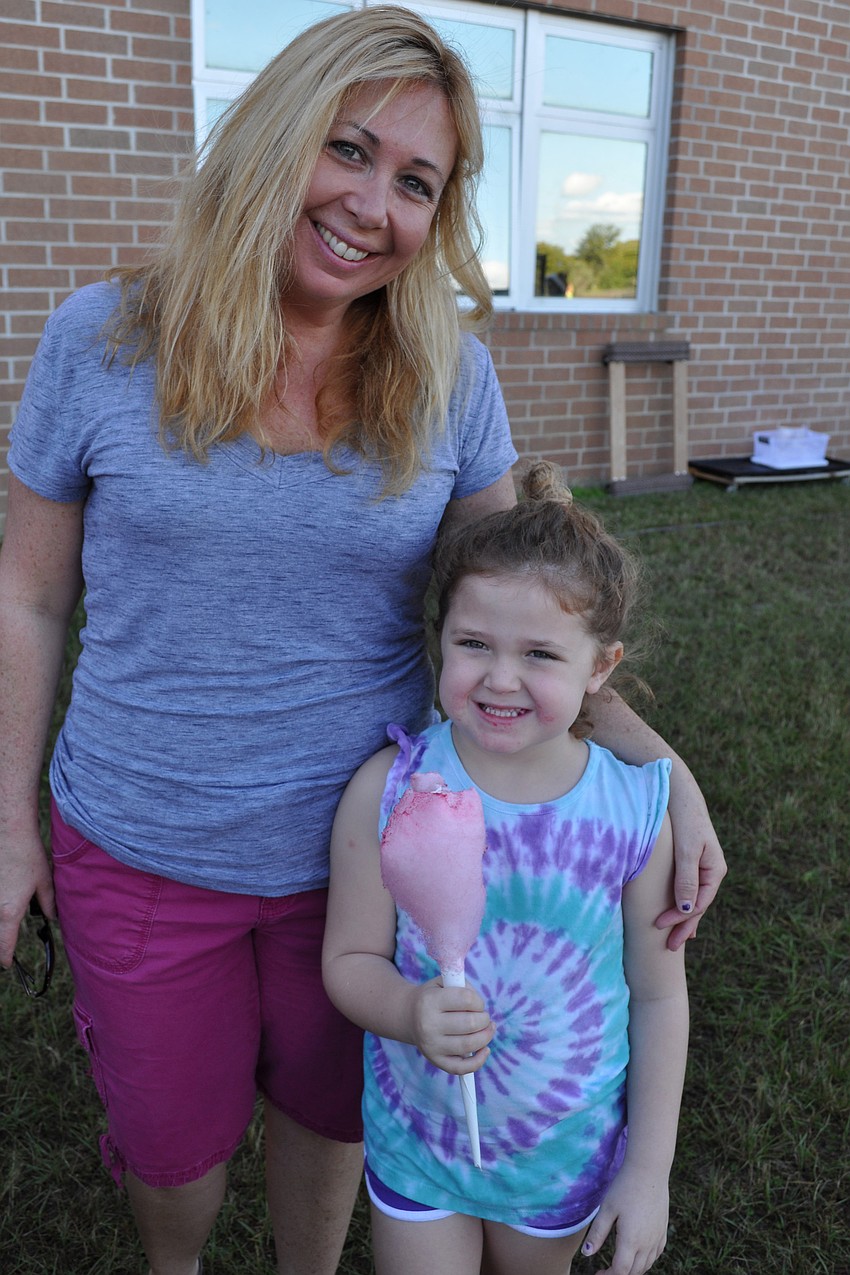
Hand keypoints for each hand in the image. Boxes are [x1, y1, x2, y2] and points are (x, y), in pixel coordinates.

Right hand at [0, 827, 54, 968]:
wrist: (9, 832)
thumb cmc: (27, 856)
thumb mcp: (44, 882)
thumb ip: (49, 904)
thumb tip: (52, 918)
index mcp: (9, 912)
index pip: (4, 946)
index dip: (6, 958)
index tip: (8, 964)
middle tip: (5, 949)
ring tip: (6, 929)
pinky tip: (3, 906)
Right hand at [410, 977, 493, 1073]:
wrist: (408, 1016)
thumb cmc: (432, 998)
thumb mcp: (443, 983)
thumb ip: (463, 987)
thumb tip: (480, 1006)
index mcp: (430, 1001)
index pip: (466, 999)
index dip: (479, 1001)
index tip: (477, 1003)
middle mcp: (429, 1024)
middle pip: (470, 1023)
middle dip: (484, 1019)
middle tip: (483, 1017)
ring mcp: (432, 1045)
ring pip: (469, 1045)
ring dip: (486, 1036)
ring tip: (487, 1029)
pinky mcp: (436, 1061)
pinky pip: (461, 1068)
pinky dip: (478, 1061)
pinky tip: (485, 1049)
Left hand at [580, 1163, 668, 1274]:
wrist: (649, 1170)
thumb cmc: (625, 1187)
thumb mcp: (606, 1209)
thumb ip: (597, 1233)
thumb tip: (587, 1254)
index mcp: (631, 1240)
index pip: (621, 1271)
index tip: (598, 1273)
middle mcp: (647, 1243)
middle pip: (634, 1272)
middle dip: (619, 1274)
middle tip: (606, 1270)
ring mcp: (658, 1237)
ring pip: (646, 1265)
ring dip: (633, 1269)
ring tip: (620, 1263)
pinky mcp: (663, 1230)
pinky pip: (656, 1254)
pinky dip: (646, 1260)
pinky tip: (638, 1254)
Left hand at [658, 781, 726, 950]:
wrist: (679, 791)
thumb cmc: (683, 818)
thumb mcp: (686, 849)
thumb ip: (686, 879)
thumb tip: (685, 910)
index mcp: (715, 869)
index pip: (698, 903)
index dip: (680, 919)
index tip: (659, 927)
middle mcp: (711, 870)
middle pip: (698, 905)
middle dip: (684, 926)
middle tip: (669, 948)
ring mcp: (701, 866)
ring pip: (692, 898)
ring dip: (682, 917)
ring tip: (674, 938)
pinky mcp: (689, 860)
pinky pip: (687, 887)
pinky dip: (680, 902)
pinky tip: (676, 912)